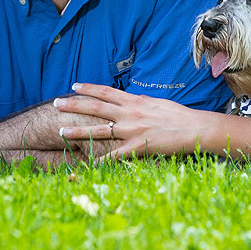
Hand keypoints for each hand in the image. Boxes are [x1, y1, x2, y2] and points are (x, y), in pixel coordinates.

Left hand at [54, 84, 213, 159]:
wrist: (195, 128)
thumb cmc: (179, 116)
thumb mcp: (156, 103)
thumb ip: (140, 103)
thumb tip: (130, 101)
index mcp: (135, 101)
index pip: (107, 91)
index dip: (89, 88)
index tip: (74, 86)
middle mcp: (130, 113)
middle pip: (96, 107)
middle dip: (74, 105)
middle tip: (56, 104)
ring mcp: (132, 130)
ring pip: (99, 130)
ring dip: (78, 131)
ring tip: (61, 130)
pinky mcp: (138, 147)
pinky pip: (114, 155)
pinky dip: (101, 160)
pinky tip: (88, 163)